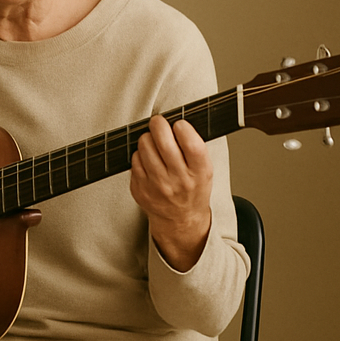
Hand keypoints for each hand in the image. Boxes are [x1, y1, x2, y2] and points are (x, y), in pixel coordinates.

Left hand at [129, 115, 213, 270]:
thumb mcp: (205, 171)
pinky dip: (140, 154)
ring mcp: (157, 185)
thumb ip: (194, 149)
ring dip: (147, 138)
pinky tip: (147, 158)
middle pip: (163, 142)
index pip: (191, 145)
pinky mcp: (140, 188)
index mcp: (199, 173)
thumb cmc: (193, 189)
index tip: (179, 124)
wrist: (180, 218)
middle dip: (159, 125)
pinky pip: (134, 159)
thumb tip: (178, 123)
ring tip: (153, 141)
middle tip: (159, 122)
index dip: (183, 128)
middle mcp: (178, 180)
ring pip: (145, 147)